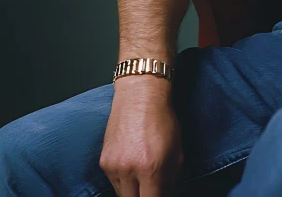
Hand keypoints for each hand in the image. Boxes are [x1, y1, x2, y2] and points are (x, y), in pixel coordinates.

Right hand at [100, 76, 183, 196]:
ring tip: (142, 173)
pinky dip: (123, 179)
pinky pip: (114, 181)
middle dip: (144, 196)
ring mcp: (113, 166)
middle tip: (151, 187)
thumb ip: (172, 177)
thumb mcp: (177, 149)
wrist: (139, 94)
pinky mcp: (103, 162)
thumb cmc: (162, 118)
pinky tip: (132, 162)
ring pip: (122, 194)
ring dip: (133, 190)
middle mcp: (129, 170)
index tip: (159, 195)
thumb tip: (165, 193)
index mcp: (151, 167)